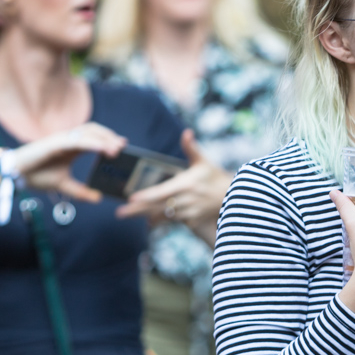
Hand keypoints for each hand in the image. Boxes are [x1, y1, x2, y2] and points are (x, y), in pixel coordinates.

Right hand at [8, 123, 126, 201]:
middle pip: (93, 131)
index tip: (122, 146)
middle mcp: (67, 139)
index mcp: (71, 147)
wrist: (14, 175)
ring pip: (87, 132)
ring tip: (116, 148)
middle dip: (109, 136)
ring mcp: (61, 139)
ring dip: (104, 138)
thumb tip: (98, 198)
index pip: (93, 137)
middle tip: (123, 146)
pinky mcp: (54, 143)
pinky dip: (92, 143)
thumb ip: (80, 191)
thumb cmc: (36, 175)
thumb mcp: (63, 185)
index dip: (108, 139)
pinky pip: (77, 140)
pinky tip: (103, 149)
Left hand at [117, 130, 233, 235]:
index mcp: (186, 184)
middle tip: (119, 213)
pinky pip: (172, 221)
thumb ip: (191, 148)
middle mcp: (186, 200)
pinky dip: (159, 221)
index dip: (146, 196)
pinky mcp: (192, 221)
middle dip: (137, 210)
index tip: (132, 198)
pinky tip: (148, 221)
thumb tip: (186, 132)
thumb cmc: (216, 177)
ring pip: (162, 215)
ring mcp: (189, 212)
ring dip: (145, 215)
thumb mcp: (203, 162)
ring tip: (127, 215)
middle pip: (157, 206)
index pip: (162, 192)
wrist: (235, 197)